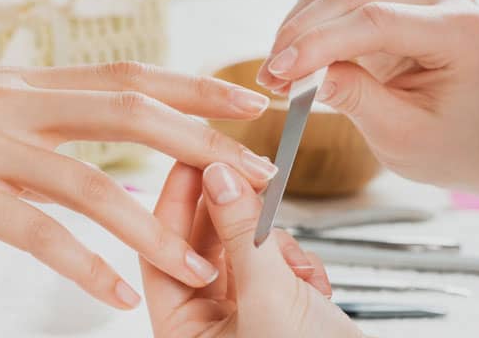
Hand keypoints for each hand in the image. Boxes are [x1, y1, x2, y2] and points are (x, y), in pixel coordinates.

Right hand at [0, 62, 278, 309]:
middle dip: (202, 141)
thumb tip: (85, 124)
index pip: (130, 76)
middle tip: (258, 170)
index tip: (245, 99)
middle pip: (130, 114)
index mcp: (28, 85)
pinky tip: (113, 293)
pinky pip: (35, 233)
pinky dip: (82, 265)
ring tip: (198, 265)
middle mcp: (17, 105)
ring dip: (151, 229)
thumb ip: (34, 114)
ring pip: (91, 185)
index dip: (194, 84)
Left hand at [141, 162, 362, 337]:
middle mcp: (209, 325)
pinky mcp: (284, 313)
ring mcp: (247, 318)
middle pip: (207, 246)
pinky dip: (302, 270)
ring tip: (293, 259)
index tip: (196, 158)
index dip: (176, 202)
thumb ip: (244, 235)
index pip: (163, 252)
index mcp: (184, 332)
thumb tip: (219, 177)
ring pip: (250, 252)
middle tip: (248, 171)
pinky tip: (315, 288)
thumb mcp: (270, 299)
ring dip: (277, 248)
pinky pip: (282, 269)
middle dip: (236, 217)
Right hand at [256, 0, 478, 186]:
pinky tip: (298, 61)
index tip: (280, 72)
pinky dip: (308, 26)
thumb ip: (355, 99)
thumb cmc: (447, 142)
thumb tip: (301, 75)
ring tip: (280, 75)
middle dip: (301, 34)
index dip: (320, 42)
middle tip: (270, 78)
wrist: (472, 137)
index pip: (377, 21)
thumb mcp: (401, 135)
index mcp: (460, 31)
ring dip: (298, 27)